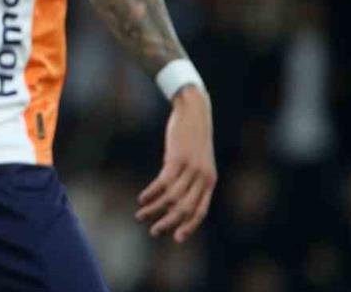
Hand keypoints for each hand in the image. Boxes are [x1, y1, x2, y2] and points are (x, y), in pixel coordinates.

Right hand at [136, 85, 216, 242]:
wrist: (195, 112)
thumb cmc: (193, 138)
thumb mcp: (198, 160)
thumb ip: (192, 179)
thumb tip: (176, 199)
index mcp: (209, 181)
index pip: (200, 211)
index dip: (189, 226)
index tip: (176, 238)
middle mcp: (203, 178)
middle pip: (185, 208)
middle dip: (168, 222)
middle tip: (154, 232)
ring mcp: (190, 168)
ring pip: (171, 198)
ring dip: (154, 209)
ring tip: (140, 215)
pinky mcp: (177, 159)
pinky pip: (162, 183)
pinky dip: (151, 193)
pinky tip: (142, 198)